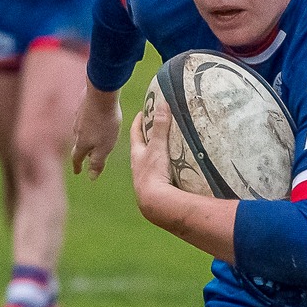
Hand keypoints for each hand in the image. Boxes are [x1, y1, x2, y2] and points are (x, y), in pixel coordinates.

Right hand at [71, 86, 122, 178]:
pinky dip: (88, 121)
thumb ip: (97, 162)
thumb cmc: (105, 122)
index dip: (78, 166)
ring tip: (90, 137)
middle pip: (78, 144)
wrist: (101, 93)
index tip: (77, 172)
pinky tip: (93, 118)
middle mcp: (77, 131)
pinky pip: (84, 117)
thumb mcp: (104, 147)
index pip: (77, 158)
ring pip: (80, 130)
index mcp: (82, 143)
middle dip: (81, 151)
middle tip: (85, 156)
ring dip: (84, 135)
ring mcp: (78, 117)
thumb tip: (91, 177)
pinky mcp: (82, 104)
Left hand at [128, 99, 176, 225]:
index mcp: (137, 154)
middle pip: (141, 147)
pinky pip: (159, 173)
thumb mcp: (158, 147)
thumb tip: (162, 104)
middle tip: (155, 128)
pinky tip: (171, 169)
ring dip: (155, 155)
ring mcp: (146, 178)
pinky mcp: (154, 188)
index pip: (135, 133)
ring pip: (149, 162)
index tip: (143, 112)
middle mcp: (138, 166)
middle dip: (147, 138)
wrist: (154, 202)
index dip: (139, 122)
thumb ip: (161, 127)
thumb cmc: (152, 173)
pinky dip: (163, 168)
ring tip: (165, 149)